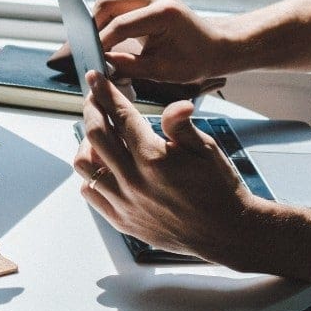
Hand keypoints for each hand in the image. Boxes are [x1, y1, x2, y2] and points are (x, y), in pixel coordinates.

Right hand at [52, 0, 230, 84]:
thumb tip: (101, 64)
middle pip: (108, 3)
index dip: (100, 43)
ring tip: (94, 46)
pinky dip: (108, 20)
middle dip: (92, 26)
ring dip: (98, 22)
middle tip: (86, 49)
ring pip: (110, 2)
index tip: (89, 59)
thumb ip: (128, 66)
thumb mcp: (162, 71)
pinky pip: (119, 4)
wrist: (217, 46)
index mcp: (163, 13)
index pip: (120, 25)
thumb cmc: (195, 61)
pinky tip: (105, 39)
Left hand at [73, 70, 255, 259]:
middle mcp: (134, 181)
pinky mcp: (121, 220)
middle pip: (95, 135)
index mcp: (154, 158)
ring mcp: (125, 202)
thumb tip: (176, 104)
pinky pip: (90, 192)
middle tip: (95, 100)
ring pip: (84, 164)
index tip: (95, 78)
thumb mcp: (206, 150)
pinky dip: (91, 174)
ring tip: (100, 135)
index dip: (105, 92)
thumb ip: (182, 125)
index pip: (120, 116)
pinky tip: (104, 165)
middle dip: (92, 110)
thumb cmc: (218, 188)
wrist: (225, 232)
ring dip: (87, 144)